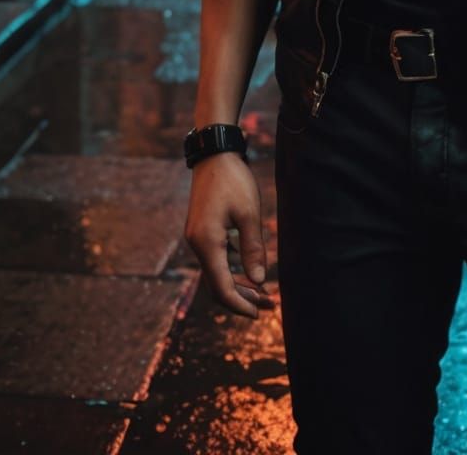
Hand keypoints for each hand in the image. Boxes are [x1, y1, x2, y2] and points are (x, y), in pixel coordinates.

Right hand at [183, 152, 276, 318]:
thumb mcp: (249, 213)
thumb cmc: (233, 180)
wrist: (214, 152)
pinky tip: (250, 269)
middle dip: (242, 298)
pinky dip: (233, 268)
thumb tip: (258, 281)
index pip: (221, 288)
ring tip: (264, 292)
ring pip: (217, 272)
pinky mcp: (202, 230)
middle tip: (268, 306)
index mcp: (207, 243)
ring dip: (239, 284)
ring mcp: (198, 237)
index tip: (259, 314)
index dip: (240, 305)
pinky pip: (216, 258)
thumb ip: (253, 249)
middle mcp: (197, 244)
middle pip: (217, 285)